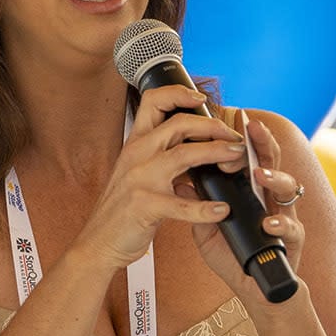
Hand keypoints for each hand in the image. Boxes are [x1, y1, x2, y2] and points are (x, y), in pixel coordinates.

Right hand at [74, 85, 245, 269]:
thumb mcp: (137, 173)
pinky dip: (205, 208)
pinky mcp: (145, 206)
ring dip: (216, 152)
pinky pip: (182, 204)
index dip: (179, 94)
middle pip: (179, 124)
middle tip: (234, 136)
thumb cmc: (122, 209)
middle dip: (212, 125)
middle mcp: (137, 155)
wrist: (99, 241)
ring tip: (236, 157)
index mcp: (136, 143)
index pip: (153, 101)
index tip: (201, 98)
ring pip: (185, 155)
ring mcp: (140, 179)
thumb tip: (197, 148)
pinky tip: (221, 210)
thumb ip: (162, 157)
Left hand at [175, 112, 305, 297]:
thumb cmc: (234, 256)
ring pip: (290, 189)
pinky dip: (279, 224)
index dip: (243, 137)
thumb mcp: (208, 228)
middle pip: (273, 161)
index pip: (250, 156)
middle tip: (252, 127)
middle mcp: (271, 198)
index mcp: (251, 191)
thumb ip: (197, 205)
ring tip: (259, 174)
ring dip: (275, 178)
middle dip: (264, 141)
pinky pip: (291, 228)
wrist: (254, 289)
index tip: (231, 117)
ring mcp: (285, 216)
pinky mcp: (292, 240)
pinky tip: (267, 223)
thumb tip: (178, 180)